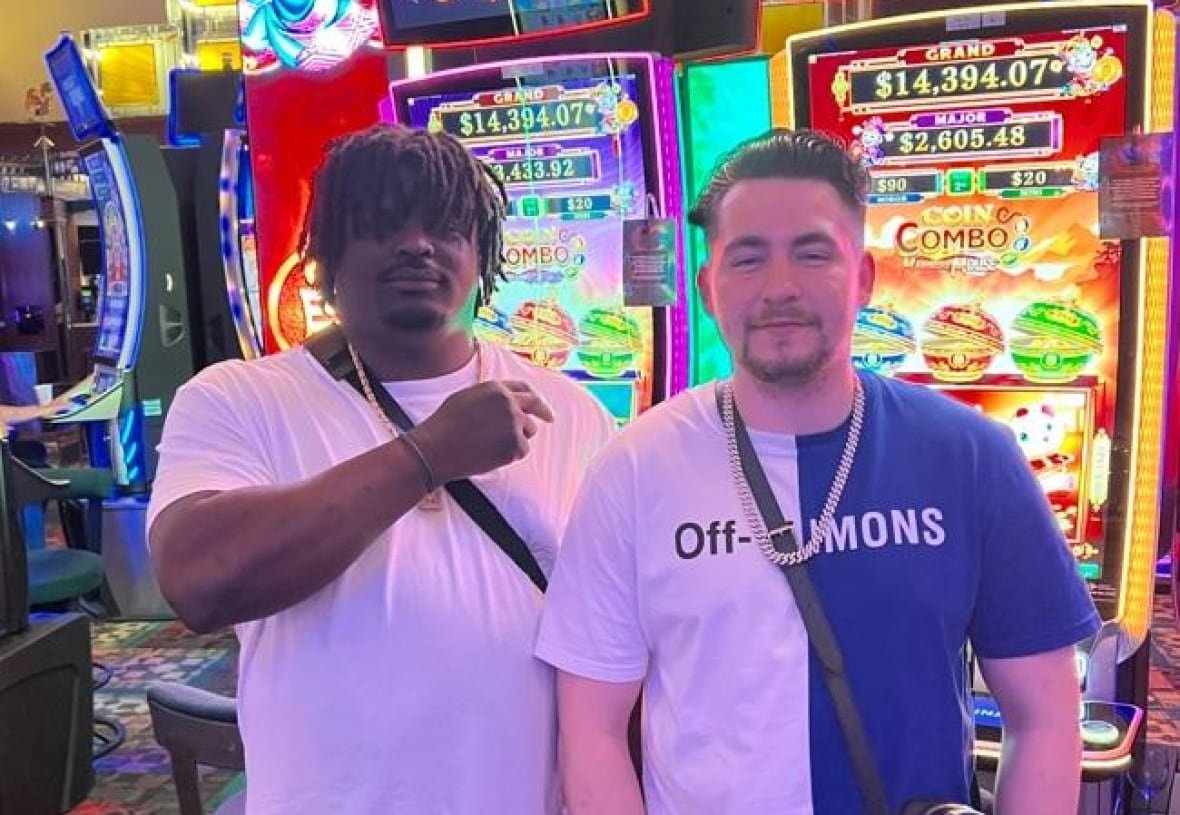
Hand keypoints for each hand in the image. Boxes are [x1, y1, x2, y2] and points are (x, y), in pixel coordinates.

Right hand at [409, 380, 554, 483]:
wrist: (436, 448)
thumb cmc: (445, 425)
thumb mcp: (467, 398)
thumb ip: (490, 397)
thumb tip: (506, 401)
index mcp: (496, 388)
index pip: (523, 388)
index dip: (533, 395)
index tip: (539, 403)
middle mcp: (509, 402)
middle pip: (535, 406)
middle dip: (544, 412)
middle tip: (550, 418)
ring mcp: (514, 423)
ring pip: (528, 431)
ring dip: (517, 437)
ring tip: (491, 444)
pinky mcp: (515, 444)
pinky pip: (521, 450)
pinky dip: (510, 454)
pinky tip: (490, 454)